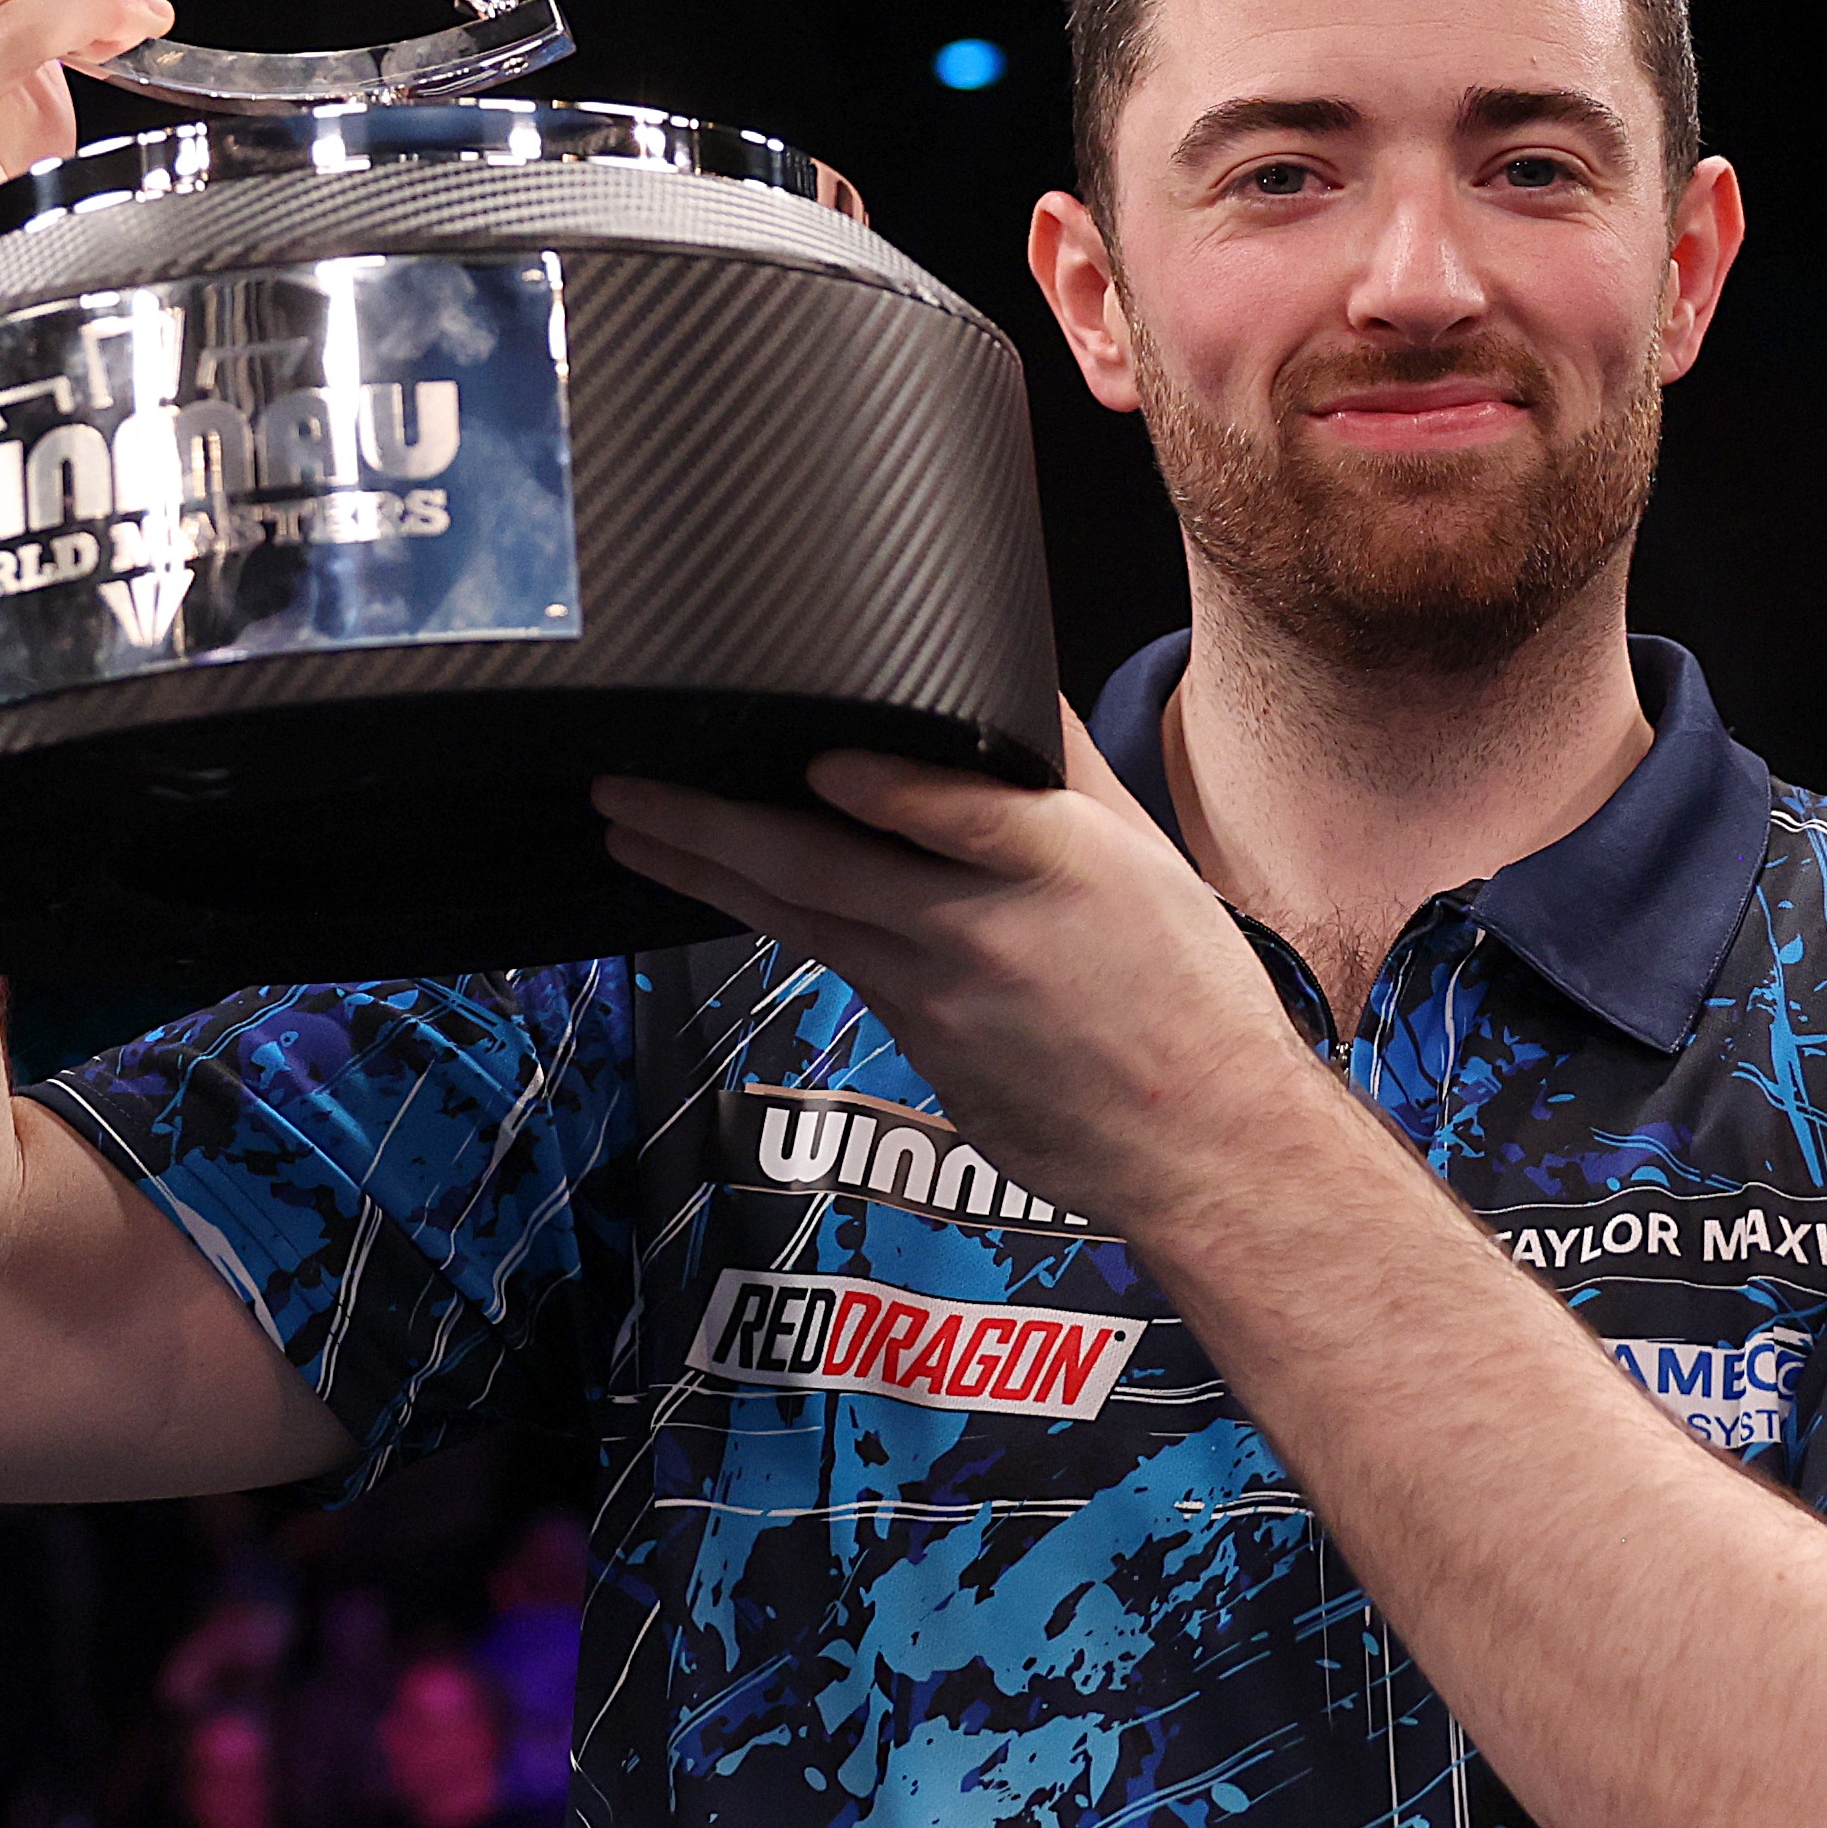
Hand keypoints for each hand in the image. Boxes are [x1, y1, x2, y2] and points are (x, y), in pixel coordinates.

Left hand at [591, 709, 1328, 1244]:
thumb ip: (1068, 768)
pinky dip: (779, 924)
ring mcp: (941, 1005)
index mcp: (1059, 869)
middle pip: (824, 874)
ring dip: (705, 874)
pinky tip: (724, 891)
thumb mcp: (1147, 858)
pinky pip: (842, 971)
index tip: (812, 757)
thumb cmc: (1190, 990)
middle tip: (621, 788)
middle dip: (707, 827)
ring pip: (805, 924)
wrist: (1205, 1147)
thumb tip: (1009, 680)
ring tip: (629, 830)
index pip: (956, 816)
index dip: (880, 787)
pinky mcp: (924, 1055)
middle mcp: (982, 935)